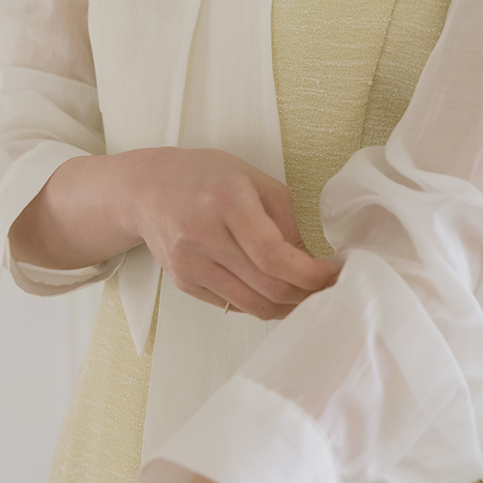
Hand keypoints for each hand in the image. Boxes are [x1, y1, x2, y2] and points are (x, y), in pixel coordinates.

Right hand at [119, 146, 339, 319]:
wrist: (149, 188)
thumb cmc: (207, 176)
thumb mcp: (255, 180)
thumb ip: (285, 220)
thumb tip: (309, 262)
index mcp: (228, 202)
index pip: (273, 255)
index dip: (308, 274)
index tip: (333, 275)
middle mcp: (204, 236)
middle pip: (266, 287)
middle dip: (304, 295)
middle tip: (326, 289)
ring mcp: (190, 264)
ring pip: (251, 305)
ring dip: (285, 306)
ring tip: (303, 293)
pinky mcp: (183, 282)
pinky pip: (232, 305)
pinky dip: (258, 302)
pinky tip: (269, 288)